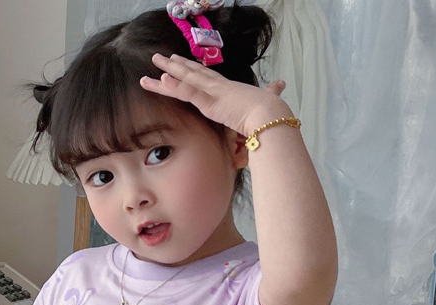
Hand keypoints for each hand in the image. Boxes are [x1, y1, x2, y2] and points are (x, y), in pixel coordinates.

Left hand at [140, 52, 291, 136]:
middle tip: (158, 58)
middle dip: (173, 66)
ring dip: (169, 71)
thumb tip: (281, 85)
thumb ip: (271, 92)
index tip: (178, 61)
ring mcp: (212, 92)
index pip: (204, 75)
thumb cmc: (269, 110)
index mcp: (227, 87)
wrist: (270, 115)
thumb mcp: (268, 99)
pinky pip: (189, 92)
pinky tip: (163, 80)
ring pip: (186, 79)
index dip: (190, 68)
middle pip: (190, 74)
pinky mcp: (210, 102)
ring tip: (154, 63)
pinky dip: (176, 86)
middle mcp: (217, 86)